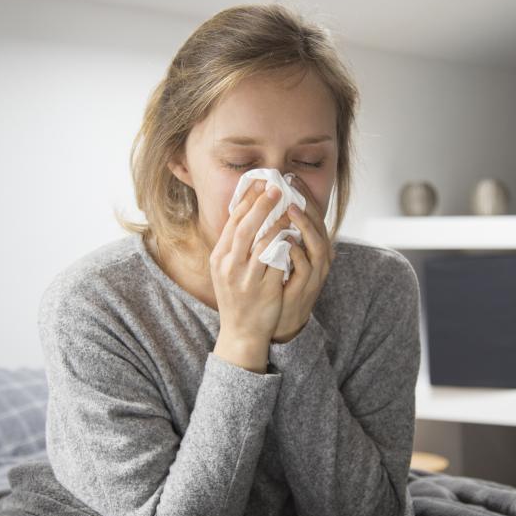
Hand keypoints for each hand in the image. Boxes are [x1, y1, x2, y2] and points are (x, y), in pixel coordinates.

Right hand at [211, 180, 289, 368]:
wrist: (241, 332)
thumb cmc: (237, 297)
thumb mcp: (226, 269)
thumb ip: (234, 245)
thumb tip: (248, 213)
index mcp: (219, 257)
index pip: (232, 222)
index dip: (247, 200)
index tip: (260, 183)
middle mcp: (229, 266)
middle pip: (245, 228)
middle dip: (261, 205)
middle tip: (277, 188)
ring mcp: (246, 279)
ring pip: (263, 243)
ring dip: (277, 223)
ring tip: (289, 210)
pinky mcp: (264, 289)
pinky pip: (277, 262)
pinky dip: (286, 245)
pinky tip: (295, 235)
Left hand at [271, 175, 332, 343]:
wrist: (275, 322)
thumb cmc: (275, 285)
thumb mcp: (277, 255)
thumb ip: (275, 233)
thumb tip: (261, 206)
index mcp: (311, 247)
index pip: (311, 215)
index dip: (303, 195)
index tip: (290, 177)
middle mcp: (318, 258)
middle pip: (319, 225)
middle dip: (307, 204)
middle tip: (292, 186)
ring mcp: (314, 274)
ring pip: (317, 245)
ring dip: (305, 226)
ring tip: (290, 209)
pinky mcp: (306, 288)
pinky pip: (305, 268)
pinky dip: (297, 253)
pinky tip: (285, 241)